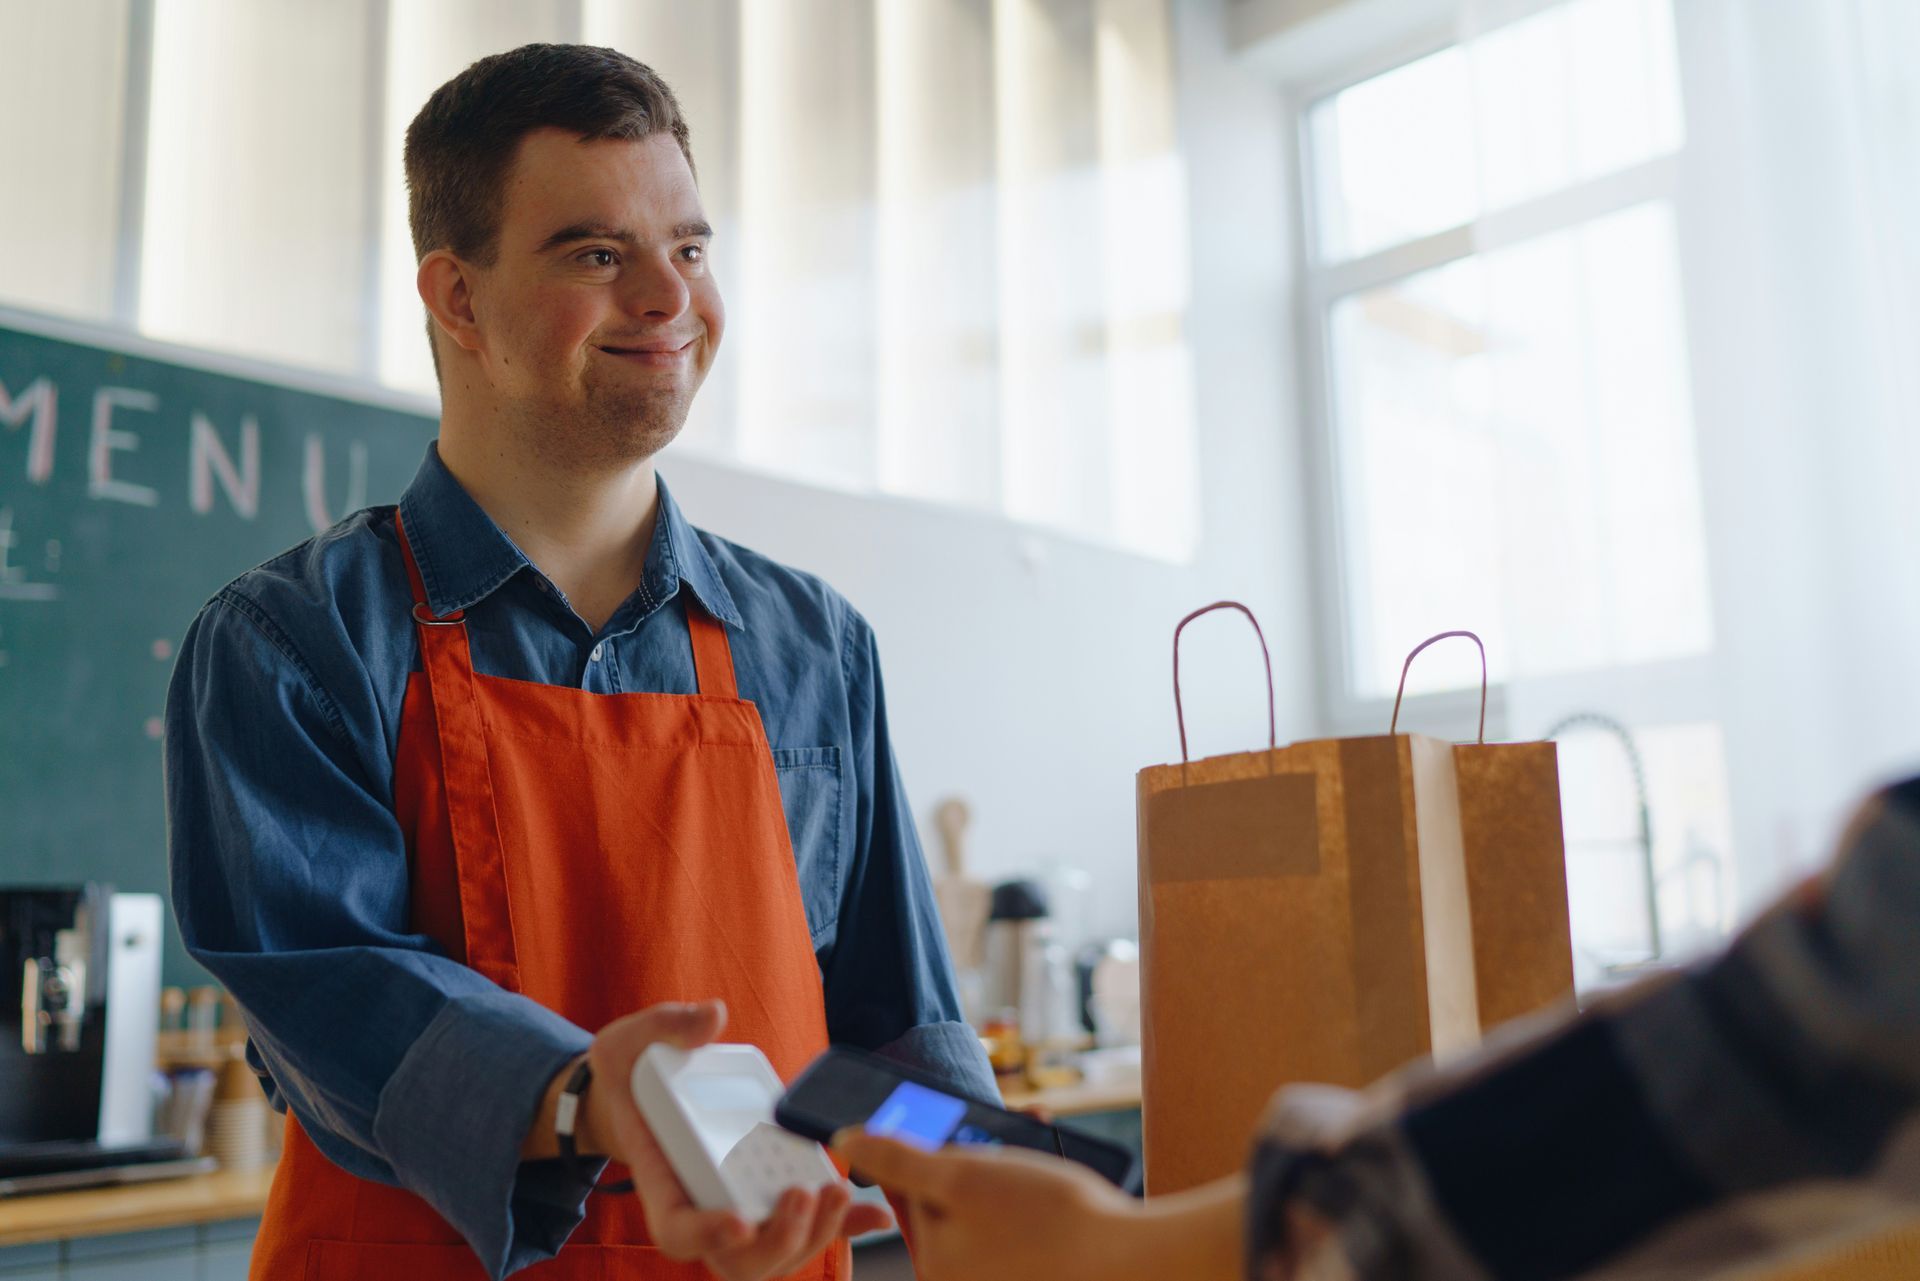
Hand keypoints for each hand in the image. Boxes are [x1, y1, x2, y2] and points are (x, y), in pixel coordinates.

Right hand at [583, 1002, 893, 1280]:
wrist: (645, 1081)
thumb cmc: (635, 1066)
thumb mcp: (634, 1039)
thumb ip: (670, 1028)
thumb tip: (713, 1016)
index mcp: (662, 1178)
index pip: (677, 1229)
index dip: (707, 1235)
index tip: (739, 1223)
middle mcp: (703, 1202)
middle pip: (738, 1259)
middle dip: (776, 1238)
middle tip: (801, 1196)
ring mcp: (741, 1200)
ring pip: (776, 1251)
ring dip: (813, 1232)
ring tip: (839, 1193)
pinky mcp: (773, 1187)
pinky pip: (808, 1219)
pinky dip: (844, 1224)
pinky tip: (877, 1213)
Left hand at [834, 1131, 1245, 1280]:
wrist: (1132, 1256)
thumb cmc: (1048, 1218)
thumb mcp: (962, 1176)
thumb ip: (899, 1159)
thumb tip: (845, 1141)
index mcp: (936, 1266)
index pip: (907, 1192)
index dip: (925, 1146)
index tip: (935, 1115)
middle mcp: (964, 1278)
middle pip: (951, 1195)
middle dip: (975, 1151)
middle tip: (1003, 1126)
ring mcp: (1000, 1273)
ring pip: (988, 1197)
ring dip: (1006, 1158)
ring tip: (1032, 1132)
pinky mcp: (1033, 1266)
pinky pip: (1017, 1216)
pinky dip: (1032, 1183)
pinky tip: (1050, 1163)